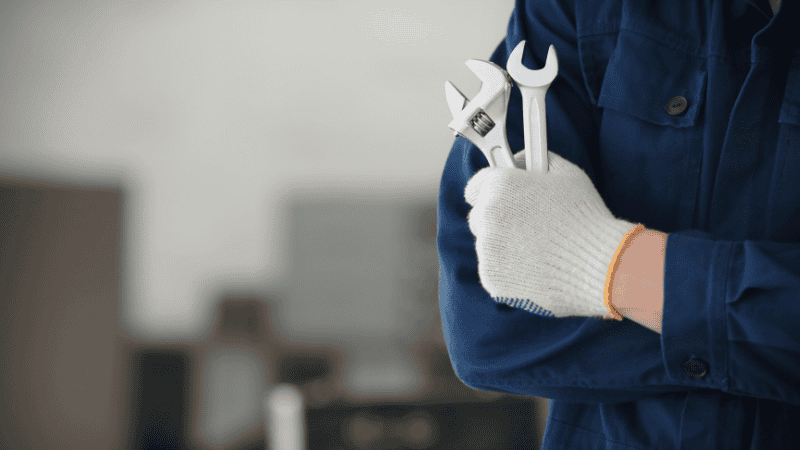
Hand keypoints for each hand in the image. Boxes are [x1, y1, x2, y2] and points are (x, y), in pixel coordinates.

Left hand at [465, 149, 637, 319]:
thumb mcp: (566, 173)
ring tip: (540, 249)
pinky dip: (509, 271)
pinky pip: (494, 271)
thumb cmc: (586, 216)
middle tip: (528, 226)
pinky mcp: (491, 278)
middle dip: (497, 220)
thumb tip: (518, 160)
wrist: (600, 264)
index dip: (491, 193)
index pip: (475, 187)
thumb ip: (536, 159)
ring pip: (488, 246)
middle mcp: (485, 215)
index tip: (503, 200)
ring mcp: (486, 249)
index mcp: (499, 185)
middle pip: (478, 217)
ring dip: (505, 247)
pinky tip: (536, 267)